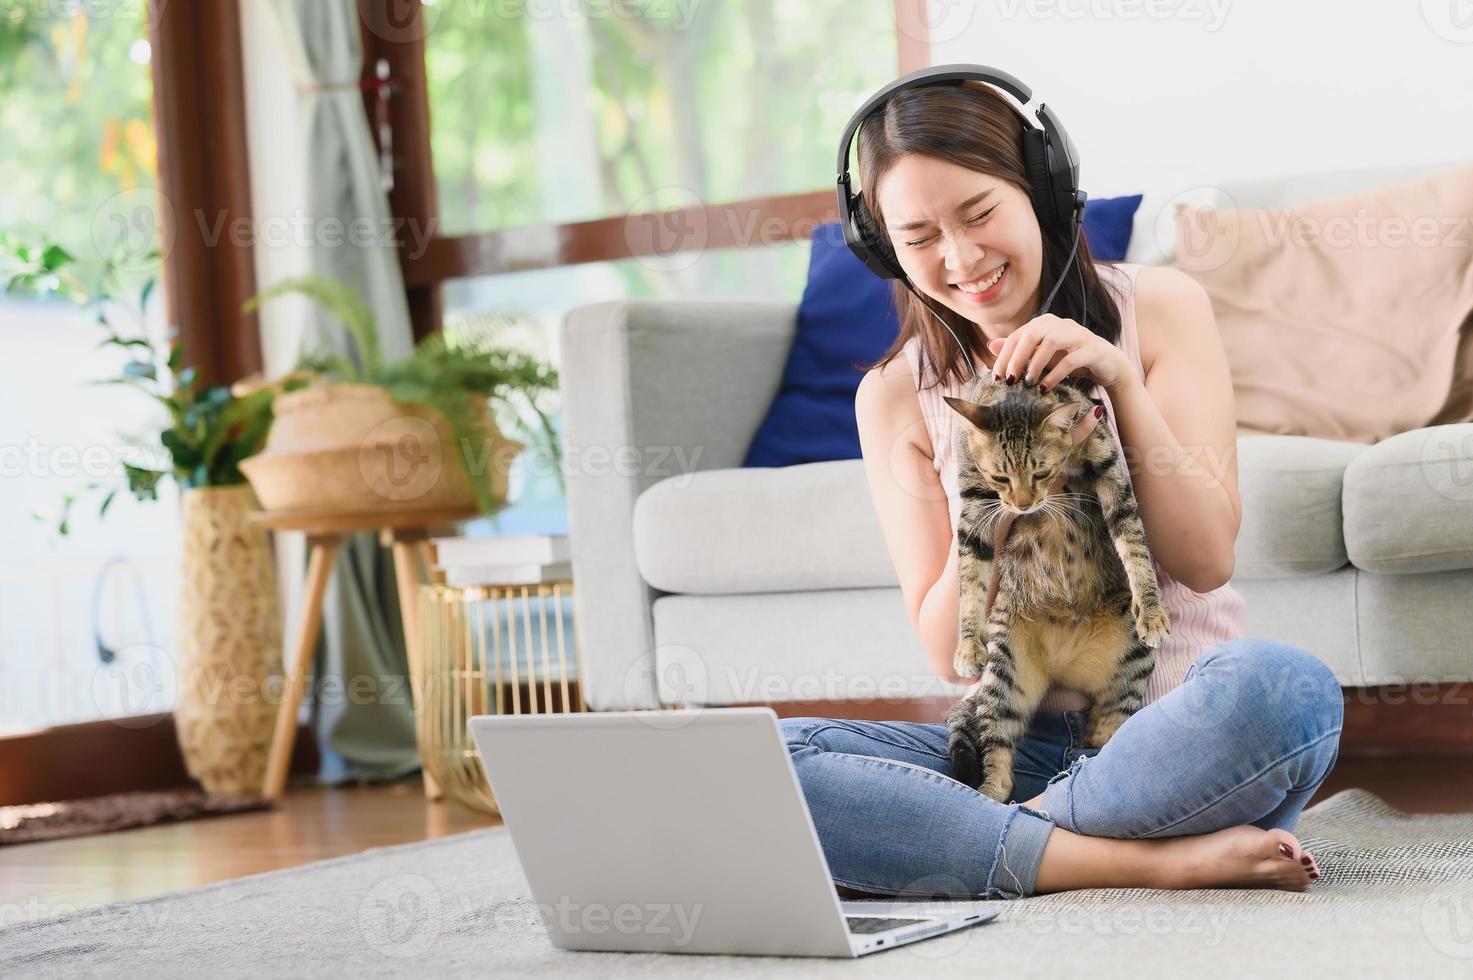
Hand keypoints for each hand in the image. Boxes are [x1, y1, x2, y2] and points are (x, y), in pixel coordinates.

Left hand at [987, 314, 1135, 391]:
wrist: (1107, 366)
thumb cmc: (1070, 360)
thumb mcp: (1041, 357)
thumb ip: (1019, 350)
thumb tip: (991, 345)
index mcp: (1046, 323)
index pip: (1018, 336)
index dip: (1004, 356)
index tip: (996, 377)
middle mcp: (1061, 324)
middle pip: (1032, 335)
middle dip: (1016, 359)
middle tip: (1008, 381)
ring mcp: (1078, 335)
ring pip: (1051, 343)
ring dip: (1036, 364)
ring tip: (1027, 384)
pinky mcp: (1092, 349)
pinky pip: (1070, 359)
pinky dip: (1055, 374)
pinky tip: (1045, 387)